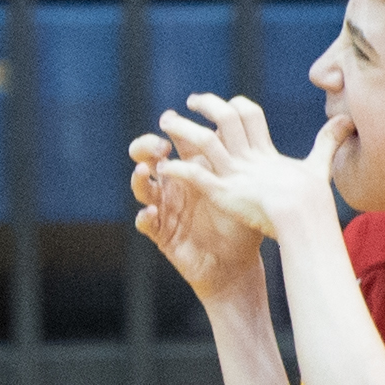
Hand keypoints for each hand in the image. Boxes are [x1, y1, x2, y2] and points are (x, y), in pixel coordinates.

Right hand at [129, 127, 263, 294]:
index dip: (168, 127)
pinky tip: (149, 213)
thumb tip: (246, 123)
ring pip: (141, 188)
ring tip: (144, 171)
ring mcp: (165, 209)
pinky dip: (144, 217)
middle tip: (158, 146)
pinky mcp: (161, 234)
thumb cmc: (241, 223)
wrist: (236, 264)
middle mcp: (174, 185)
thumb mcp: (240, 188)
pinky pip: (144, 223)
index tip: (171, 119)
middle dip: (145, 146)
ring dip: (138, 178)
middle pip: (148, 157)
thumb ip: (238, 159)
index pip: (174, 140)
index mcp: (193, 169)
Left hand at [148, 95, 348, 242]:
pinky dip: (178, 168)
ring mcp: (234, 174)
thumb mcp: (320, 165)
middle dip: (206, 105)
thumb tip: (348, 119)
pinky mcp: (223, 193)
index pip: (249, 115)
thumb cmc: (313, 199)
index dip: (235, 105)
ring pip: (204, 141)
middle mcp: (248, 157)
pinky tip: (163, 166)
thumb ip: (328, 141)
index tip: (222, 104)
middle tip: (190, 101)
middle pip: (225, 118)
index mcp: (266, 152)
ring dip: (182, 130)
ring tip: (165, 123)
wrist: (306, 218)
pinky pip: (195, 175)